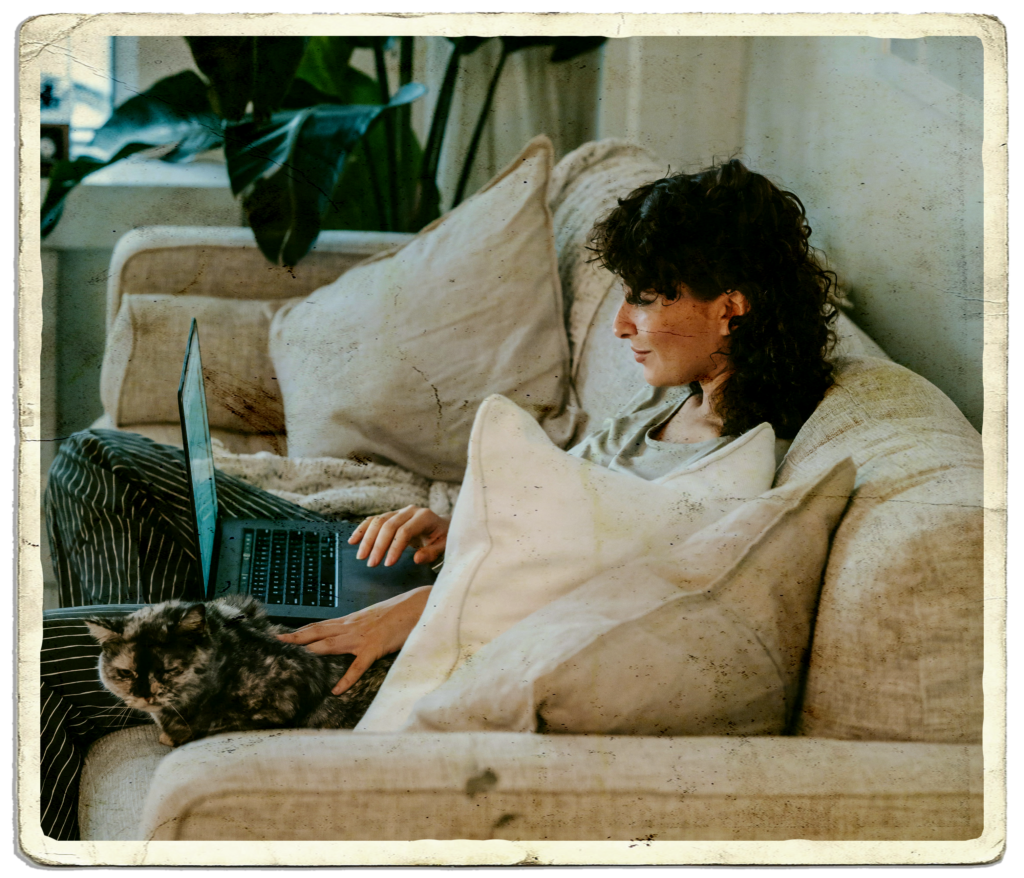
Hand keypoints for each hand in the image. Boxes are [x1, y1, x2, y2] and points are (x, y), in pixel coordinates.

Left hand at [275, 586, 431, 694]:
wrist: (417, 605)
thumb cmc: (398, 612)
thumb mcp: (373, 617)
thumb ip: (359, 625)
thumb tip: (348, 633)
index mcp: (351, 620)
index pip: (320, 625)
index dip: (300, 630)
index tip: (282, 634)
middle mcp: (351, 627)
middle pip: (317, 632)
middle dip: (296, 638)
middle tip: (277, 641)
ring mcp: (361, 638)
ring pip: (330, 645)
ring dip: (311, 651)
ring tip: (294, 659)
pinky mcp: (374, 648)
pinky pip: (357, 666)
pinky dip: (346, 679)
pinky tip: (336, 690)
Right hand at [349, 506, 449, 567]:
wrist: (443, 526)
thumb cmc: (443, 538)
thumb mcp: (444, 546)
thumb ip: (432, 552)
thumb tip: (416, 559)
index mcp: (424, 516)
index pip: (404, 531)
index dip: (394, 547)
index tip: (387, 564)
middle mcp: (410, 511)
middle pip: (388, 525)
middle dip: (378, 545)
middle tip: (371, 564)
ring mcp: (399, 512)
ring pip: (378, 521)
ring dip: (367, 539)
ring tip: (361, 556)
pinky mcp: (391, 515)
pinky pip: (373, 520)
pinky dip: (362, 530)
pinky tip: (353, 541)